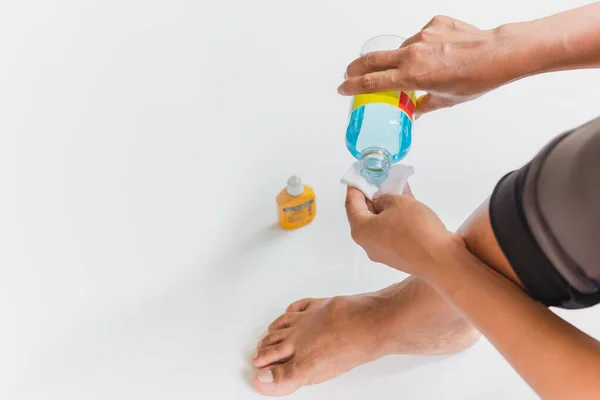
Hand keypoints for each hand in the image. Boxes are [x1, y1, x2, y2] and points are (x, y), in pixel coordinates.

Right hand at [338, 16, 517, 115]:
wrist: (497, 54)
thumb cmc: (475, 79)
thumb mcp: (446, 100)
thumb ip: (424, 105)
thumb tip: (415, 110)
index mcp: (412, 76)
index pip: (371, 82)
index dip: (352, 85)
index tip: (343, 87)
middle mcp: (413, 54)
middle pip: (372, 59)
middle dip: (356, 67)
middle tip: (350, 72)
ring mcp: (422, 36)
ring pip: (400, 49)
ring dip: (399, 59)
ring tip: (417, 67)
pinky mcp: (434, 24)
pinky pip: (420, 36)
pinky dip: (423, 46)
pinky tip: (438, 53)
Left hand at [345, 186, 462, 277]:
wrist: (440, 260)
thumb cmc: (416, 229)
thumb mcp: (398, 202)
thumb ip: (384, 197)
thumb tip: (381, 201)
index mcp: (360, 230)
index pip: (351, 204)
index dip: (355, 187)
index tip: (358, 176)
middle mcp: (367, 244)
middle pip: (364, 215)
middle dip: (372, 197)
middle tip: (379, 181)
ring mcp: (382, 253)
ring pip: (379, 224)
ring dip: (386, 208)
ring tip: (396, 191)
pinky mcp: (396, 257)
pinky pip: (390, 233)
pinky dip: (395, 219)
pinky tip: (406, 207)